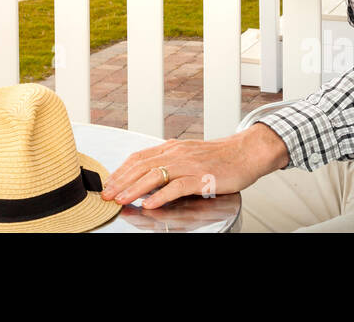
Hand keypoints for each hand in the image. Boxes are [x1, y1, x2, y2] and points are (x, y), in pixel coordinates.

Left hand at [100, 123, 289, 209]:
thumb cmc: (219, 156)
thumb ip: (169, 163)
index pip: (138, 158)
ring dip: (135, 188)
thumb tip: (147, 176)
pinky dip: (162, 195)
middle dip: (121, 181)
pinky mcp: (202, 177)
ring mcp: (189, 165)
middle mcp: (176, 154)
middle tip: (107, 194)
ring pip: (155, 175)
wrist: (246, 152)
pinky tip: (151, 204)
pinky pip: (178, 186)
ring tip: (122, 199)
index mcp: (171, 148)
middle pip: (141, 166)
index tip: (108, 183)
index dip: (121, 171)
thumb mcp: (188, 155)